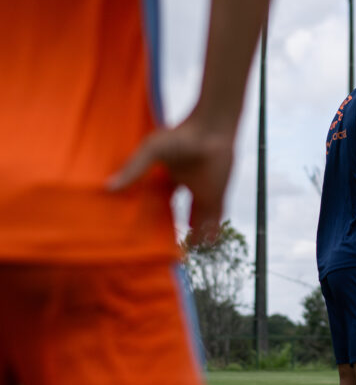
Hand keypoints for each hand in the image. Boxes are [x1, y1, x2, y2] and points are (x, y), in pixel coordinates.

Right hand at [107, 116, 234, 244]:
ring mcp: (204, 192)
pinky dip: (212, 232)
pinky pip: (216, 219)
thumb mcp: (151, 151)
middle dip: (171, 230)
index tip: (139, 232)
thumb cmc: (181, 136)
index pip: (158, 202)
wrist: (212, 129)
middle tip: (159, 248)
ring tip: (184, 254)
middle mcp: (186, 187)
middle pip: (177, 214)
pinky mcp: (219, 196)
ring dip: (194, 235)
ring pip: (198, 220)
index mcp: (169, 178)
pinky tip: (206, 247)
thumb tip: (108, 187)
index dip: (150, 216)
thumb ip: (133, 169)